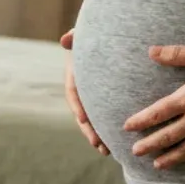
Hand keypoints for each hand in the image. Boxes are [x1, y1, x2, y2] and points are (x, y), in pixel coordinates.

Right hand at [61, 30, 108, 155]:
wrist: (111, 36)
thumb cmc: (97, 32)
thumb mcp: (86, 33)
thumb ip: (76, 35)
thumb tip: (65, 39)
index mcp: (76, 73)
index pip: (73, 91)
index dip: (77, 105)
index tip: (83, 118)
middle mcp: (84, 88)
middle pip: (83, 112)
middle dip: (89, 130)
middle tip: (97, 144)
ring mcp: (95, 95)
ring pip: (94, 119)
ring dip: (99, 136)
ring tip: (107, 151)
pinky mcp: (108, 99)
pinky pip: (106, 117)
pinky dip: (109, 130)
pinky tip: (119, 144)